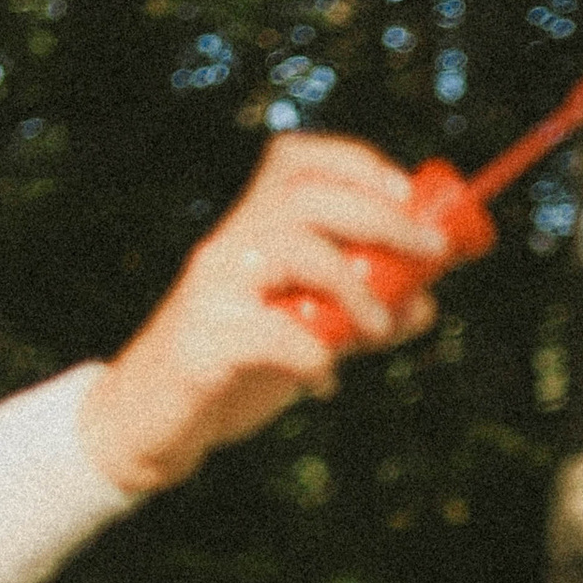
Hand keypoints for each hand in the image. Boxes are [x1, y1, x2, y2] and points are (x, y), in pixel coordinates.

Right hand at [79, 134, 447, 496]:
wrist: (153, 422)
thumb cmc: (234, 367)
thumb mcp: (309, 331)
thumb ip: (362, 313)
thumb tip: (426, 303)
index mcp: (252, 228)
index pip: (296, 160)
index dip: (355, 163)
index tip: (404, 191)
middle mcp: (230, 243)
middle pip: (308, 197)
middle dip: (381, 218)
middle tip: (429, 253)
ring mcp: (213, 287)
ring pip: (293, 250)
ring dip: (354, 289)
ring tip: (377, 331)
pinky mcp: (203, 340)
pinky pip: (273, 335)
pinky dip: (315, 359)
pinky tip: (322, 383)